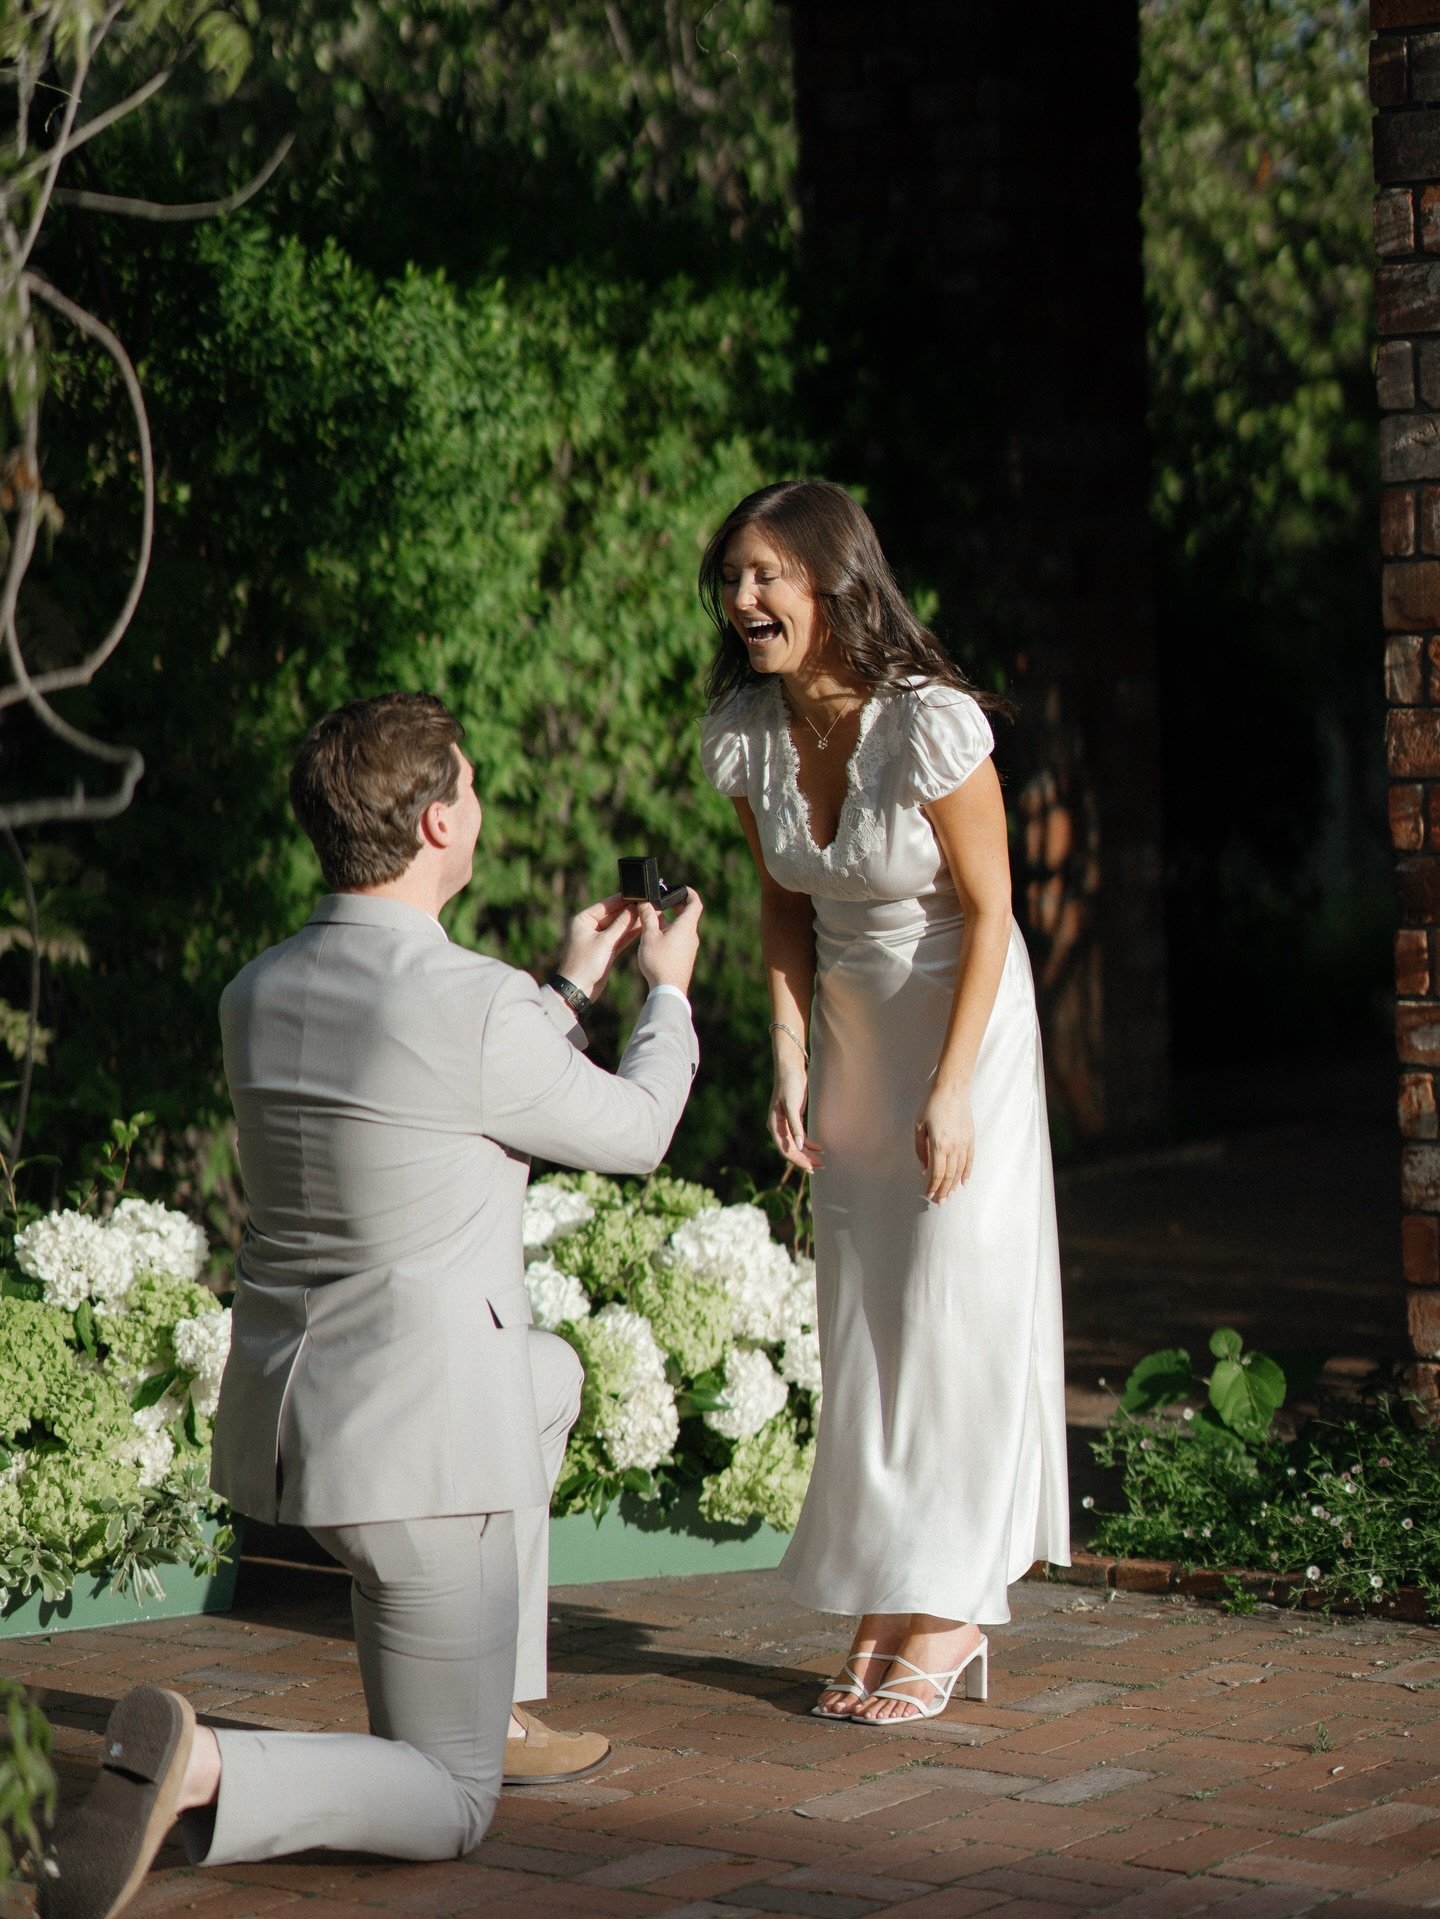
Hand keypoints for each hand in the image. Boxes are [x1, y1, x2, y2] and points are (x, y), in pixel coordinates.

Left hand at [558, 894, 641, 1000]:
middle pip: (613, 915)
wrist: (578, 990)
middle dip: (630, 911)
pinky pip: (619, 938)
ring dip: (632, 922)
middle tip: (648, 905)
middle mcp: (590, 927)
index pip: (606, 905)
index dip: (622, 900)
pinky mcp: (605, 950)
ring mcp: (598, 939)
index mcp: (583, 920)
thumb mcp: (605, 942)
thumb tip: (633, 908)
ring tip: (649, 915)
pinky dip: (629, 934)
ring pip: (618, 927)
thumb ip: (621, 924)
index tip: (638, 894)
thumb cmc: (585, 964)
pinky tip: (643, 927)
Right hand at [637, 887, 701, 994]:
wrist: (668, 989)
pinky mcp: (685, 957)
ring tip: (651, 920)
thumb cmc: (660, 961)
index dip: (689, 893)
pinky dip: (669, 933)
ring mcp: (689, 948)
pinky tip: (654, 937)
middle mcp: (691, 936)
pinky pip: (679, 939)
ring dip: (668, 921)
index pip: (695, 903)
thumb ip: (648, 918)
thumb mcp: (649, 936)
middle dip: (675, 906)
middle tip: (661, 902)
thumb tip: (645, 903)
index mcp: (686, 926)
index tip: (680, 889)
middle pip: (688, 915)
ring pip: (681, 928)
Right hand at [770, 1052, 822, 1171]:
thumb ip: (795, 1126)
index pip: (786, 1150)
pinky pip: (800, 1136)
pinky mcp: (794, 1118)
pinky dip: (809, 1143)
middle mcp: (779, 1127)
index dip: (798, 1161)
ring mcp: (786, 1123)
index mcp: (775, 1126)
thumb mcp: (792, 1105)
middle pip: (792, 1150)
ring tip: (821, 1161)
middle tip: (820, 1167)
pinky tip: (819, 1147)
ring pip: (797, 1145)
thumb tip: (798, 1145)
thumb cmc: (789, 1085)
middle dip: (805, 1159)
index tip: (811, 1168)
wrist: (790, 1068)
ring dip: (808, 1153)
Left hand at [914, 1082, 973, 1202]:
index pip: (937, 1173)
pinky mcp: (971, 1138)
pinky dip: (967, 1173)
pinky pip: (970, 1160)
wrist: (952, 1089)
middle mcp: (954, 1147)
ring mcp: (964, 1143)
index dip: (933, 1186)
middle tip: (939, 1202)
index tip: (929, 1195)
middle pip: (949, 1175)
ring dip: (954, 1185)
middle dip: (943, 1190)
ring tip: (949, 1195)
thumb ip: (920, 1150)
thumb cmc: (931, 1105)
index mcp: (939, 1144)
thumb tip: (924, 1168)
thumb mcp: (919, 1126)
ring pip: (960, 1170)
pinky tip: (963, 1182)